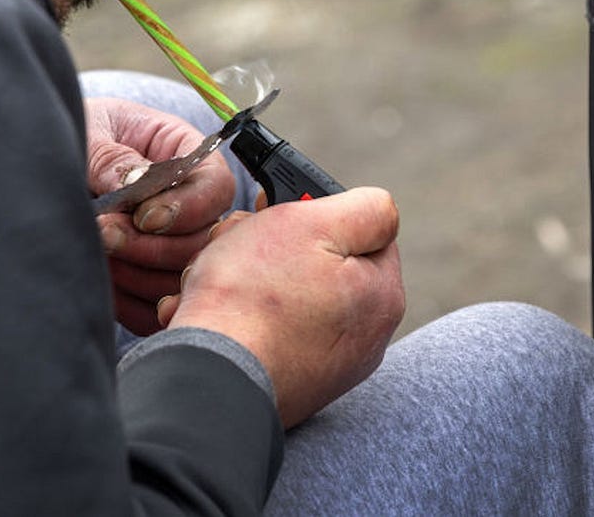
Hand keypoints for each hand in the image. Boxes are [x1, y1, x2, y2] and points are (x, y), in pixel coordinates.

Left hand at [84, 97, 236, 334]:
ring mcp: (168, 245)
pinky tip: (100, 280)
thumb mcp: (88, 132)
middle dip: (154, 246)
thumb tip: (135, 185)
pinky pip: (154, 310)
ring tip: (95, 250)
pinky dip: (128, 304)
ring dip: (138, 274)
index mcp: (182, 153)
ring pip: (182, 280)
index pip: (216, 186)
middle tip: (105, 233)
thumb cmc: (71, 133)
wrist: (35, 160)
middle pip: (204, 241)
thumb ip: (112, 158)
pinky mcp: (145, 280)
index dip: (190, 207)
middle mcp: (186, 203)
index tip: (143, 216)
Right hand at [158, 188, 404, 427]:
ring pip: (290, 296)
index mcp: (382, 296)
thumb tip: (380, 210)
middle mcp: (365, 338)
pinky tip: (217, 316)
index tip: (278, 209)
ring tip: (220, 282)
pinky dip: (243, 318)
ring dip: (252, 279)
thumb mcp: (312, 224)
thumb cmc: (256, 296)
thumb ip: (363, 208)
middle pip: (321, 262)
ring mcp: (328, 367)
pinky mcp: (290, 384)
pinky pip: (270, 333)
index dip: (318, 211)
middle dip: (277, 246)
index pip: (363, 229)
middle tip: (239, 244)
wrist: (211, 377)